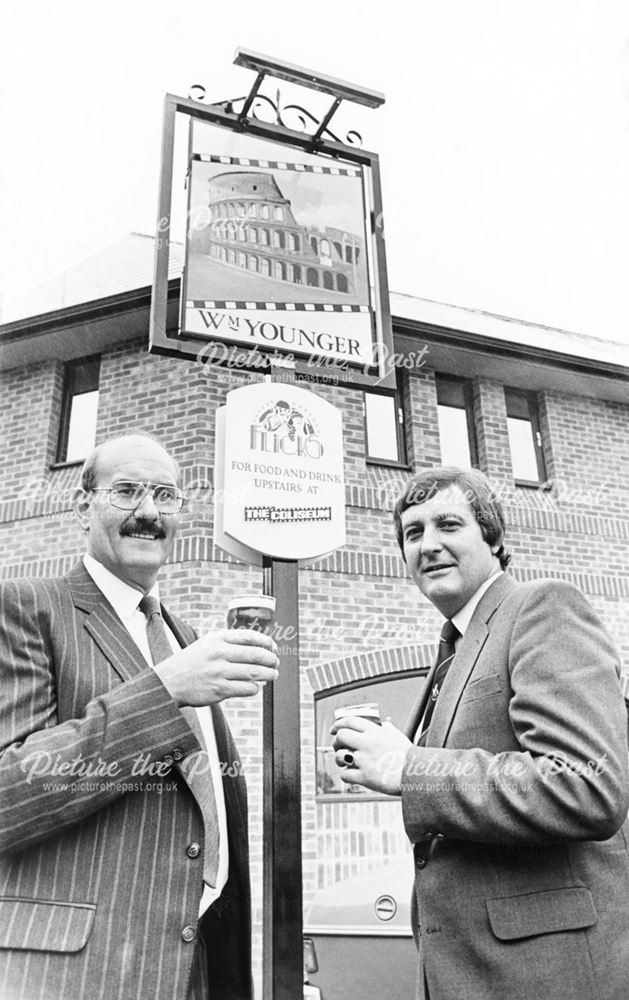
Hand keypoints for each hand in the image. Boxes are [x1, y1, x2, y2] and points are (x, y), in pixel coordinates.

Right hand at [154, 628, 278, 705]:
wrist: (167, 682)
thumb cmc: (190, 663)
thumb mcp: (205, 644)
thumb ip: (227, 643)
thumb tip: (257, 649)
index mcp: (216, 639)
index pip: (249, 636)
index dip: (266, 642)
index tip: (273, 647)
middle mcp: (219, 653)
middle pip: (256, 655)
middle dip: (271, 660)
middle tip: (276, 663)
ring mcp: (219, 672)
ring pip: (255, 673)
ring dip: (269, 674)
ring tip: (273, 675)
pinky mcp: (219, 690)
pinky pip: (247, 689)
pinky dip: (255, 688)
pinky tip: (255, 687)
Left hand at [330, 717, 412, 795]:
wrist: (417, 775)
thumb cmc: (409, 757)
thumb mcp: (399, 736)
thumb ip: (388, 728)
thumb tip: (385, 723)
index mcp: (375, 732)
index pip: (350, 721)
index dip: (338, 724)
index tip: (334, 729)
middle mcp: (368, 743)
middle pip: (341, 736)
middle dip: (336, 741)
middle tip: (338, 746)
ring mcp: (365, 760)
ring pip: (340, 756)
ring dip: (340, 759)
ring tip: (346, 761)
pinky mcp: (365, 777)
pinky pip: (345, 775)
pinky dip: (347, 776)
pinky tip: (353, 775)